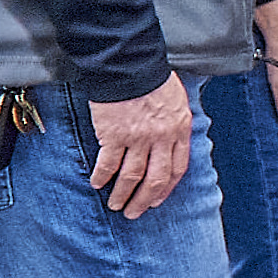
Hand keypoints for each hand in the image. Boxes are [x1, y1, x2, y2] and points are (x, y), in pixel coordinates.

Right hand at [87, 74, 193, 217]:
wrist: (130, 64)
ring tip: (115, 204)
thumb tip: (170, 143)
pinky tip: (97, 183)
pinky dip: (102, 176)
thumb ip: (174, 124)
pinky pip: (108, 164)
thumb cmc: (152, 78)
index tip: (158, 199)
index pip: (178, 167)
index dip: (167, 187)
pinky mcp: (115, 135)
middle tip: (134, 213)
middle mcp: (161, 137)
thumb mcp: (176, 101)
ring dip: (122, 194)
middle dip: (145, 200)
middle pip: (156, 178)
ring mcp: (138, 138)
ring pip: (132, 176)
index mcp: (179, 129)